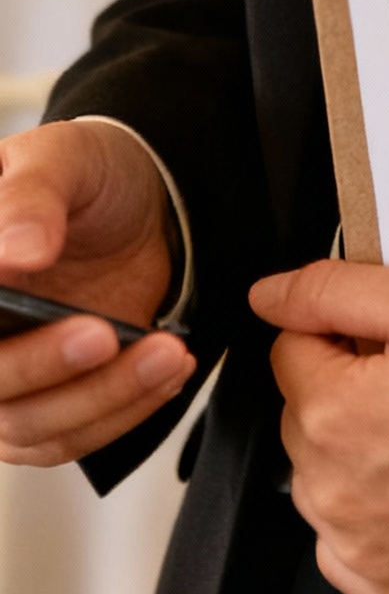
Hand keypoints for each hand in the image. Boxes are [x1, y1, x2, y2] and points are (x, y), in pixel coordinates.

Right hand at [0, 120, 194, 463]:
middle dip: (46, 366)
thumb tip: (16, 249)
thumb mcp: (61, 158)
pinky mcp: (53, 403)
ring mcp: (10, 378)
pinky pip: (77, 435)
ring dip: (104, 398)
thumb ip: (32, 197)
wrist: (136, 200)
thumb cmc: (86, 172)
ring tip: (167, 352)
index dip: (8, 348)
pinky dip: (124, 412)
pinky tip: (168, 371)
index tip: (67, 324)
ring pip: (35, 426)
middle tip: (104, 335)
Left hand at [251, 261, 388, 593]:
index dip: (348, 331)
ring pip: (330, 485)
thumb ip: (334, 291)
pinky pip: (360, 549)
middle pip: (308, 419)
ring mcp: (367, 558)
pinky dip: (388, 518)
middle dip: (353, 391)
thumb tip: (270, 296)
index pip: (293, 350)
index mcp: (337, 415)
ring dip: (366, 456)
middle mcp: (336, 498)